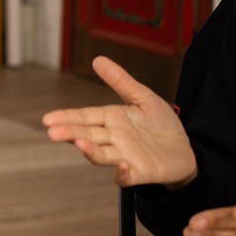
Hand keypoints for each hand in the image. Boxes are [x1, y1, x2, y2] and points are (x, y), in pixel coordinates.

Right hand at [42, 55, 196, 187]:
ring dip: (90, 150)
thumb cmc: (161, 124)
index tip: (48, 119)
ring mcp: (124, 157)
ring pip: (101, 155)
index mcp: (111, 119)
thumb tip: (97, 59)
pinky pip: (127, 177)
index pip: (84, 117)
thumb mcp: (143, 98)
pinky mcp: (140, 173)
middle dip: (69, 134)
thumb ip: (121, 81)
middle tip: (52, 133)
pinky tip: (123, 165)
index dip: (66, 117)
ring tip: (80, 143)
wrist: (187, 150)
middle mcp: (113, 139)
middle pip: (87, 135)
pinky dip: (123, 174)